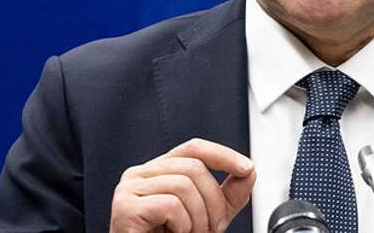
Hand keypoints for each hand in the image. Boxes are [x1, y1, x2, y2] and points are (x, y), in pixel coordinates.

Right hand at [109, 138, 256, 232]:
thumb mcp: (207, 216)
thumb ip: (227, 195)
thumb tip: (248, 172)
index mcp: (157, 171)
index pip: (193, 148)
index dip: (222, 155)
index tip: (247, 168)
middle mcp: (139, 174)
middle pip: (193, 167)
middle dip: (213, 202)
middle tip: (212, 229)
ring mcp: (129, 189)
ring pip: (183, 185)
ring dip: (198, 218)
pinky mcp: (125, 207)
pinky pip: (170, 205)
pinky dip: (182, 225)